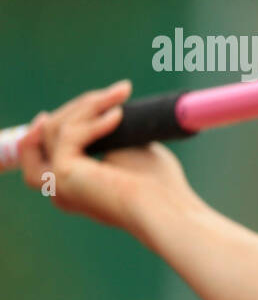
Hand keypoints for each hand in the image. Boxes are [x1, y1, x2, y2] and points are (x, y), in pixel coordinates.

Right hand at [17, 80, 199, 234]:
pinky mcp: (62, 174)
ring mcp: (57, 182)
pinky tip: (118, 115)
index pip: (50, 145)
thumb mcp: (130, 150)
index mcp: (74, 185)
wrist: (166, 208)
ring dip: (88, 106)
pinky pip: (68, 136)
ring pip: (55, 130)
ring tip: (121, 96)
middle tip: (119, 91)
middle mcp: (59, 187)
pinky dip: (93, 122)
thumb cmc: (158, 184)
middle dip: (81, 106)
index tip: (94, 98)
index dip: (62, 120)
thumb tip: (109, 110)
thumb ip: (111, 135)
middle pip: (49, 133)